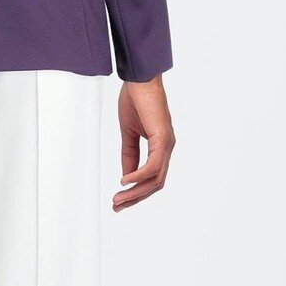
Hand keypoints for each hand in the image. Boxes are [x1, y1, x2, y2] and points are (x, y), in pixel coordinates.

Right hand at [114, 75, 174, 211]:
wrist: (140, 79)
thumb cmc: (136, 100)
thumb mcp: (129, 133)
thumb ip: (130, 155)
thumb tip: (127, 176)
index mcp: (160, 147)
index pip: (152, 178)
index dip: (136, 192)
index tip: (119, 201)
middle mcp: (167, 148)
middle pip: (155, 183)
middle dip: (136, 198)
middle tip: (117, 207)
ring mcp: (167, 144)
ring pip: (155, 179)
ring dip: (136, 192)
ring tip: (118, 199)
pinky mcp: (163, 138)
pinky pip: (153, 165)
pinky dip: (139, 176)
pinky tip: (125, 181)